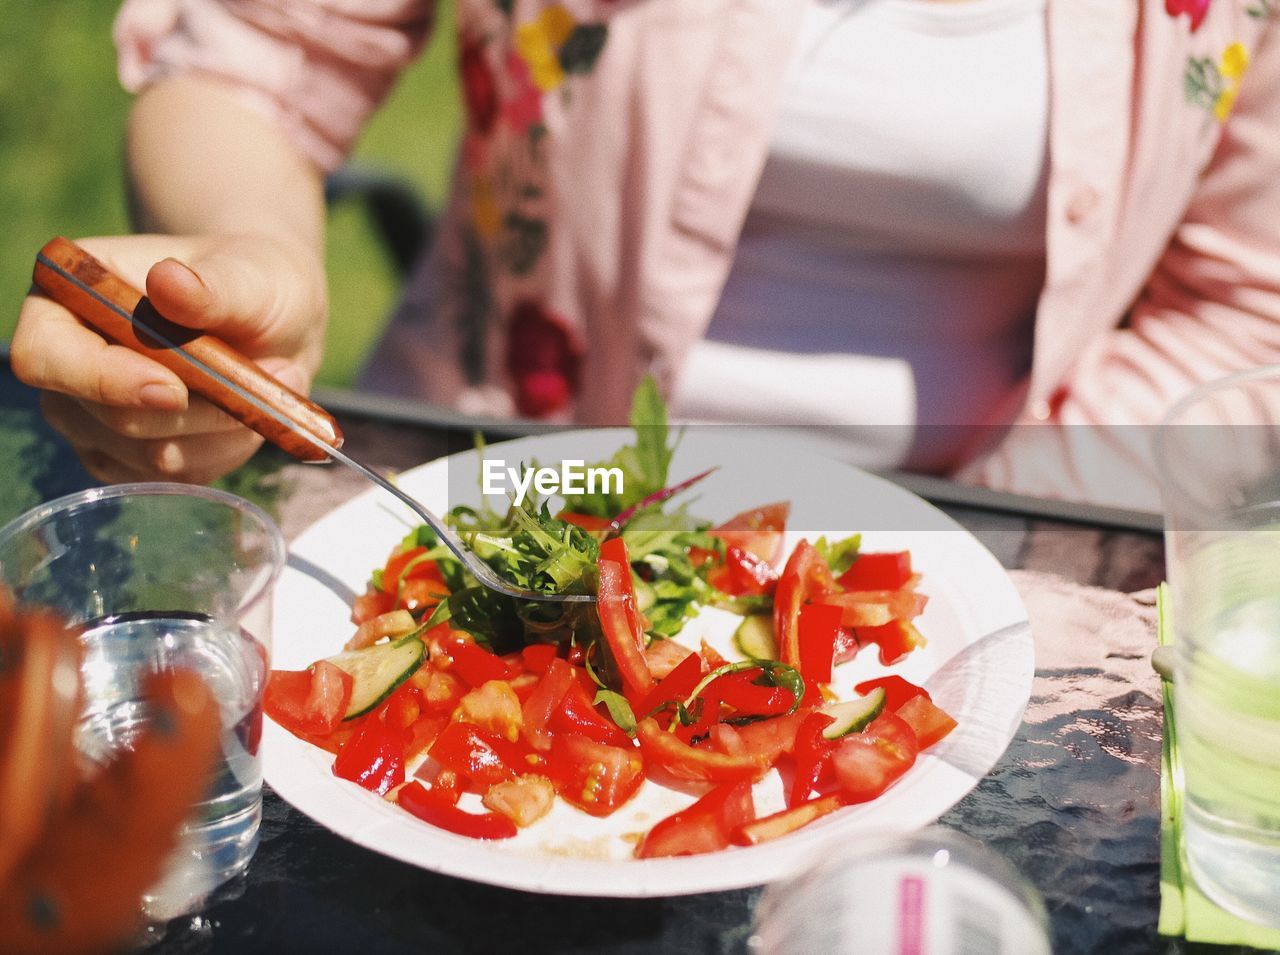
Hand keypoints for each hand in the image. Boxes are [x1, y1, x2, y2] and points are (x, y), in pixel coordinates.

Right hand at [12, 233, 326, 484]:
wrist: (274, 323)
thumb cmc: (251, 284)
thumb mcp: (247, 275)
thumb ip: (211, 286)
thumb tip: (168, 280)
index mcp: (65, 299)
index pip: (42, 355)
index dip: (103, 380)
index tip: (176, 388)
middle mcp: (66, 366)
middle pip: (108, 420)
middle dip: (198, 410)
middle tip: (275, 370)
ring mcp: (92, 420)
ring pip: (152, 458)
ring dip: (223, 430)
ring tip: (266, 385)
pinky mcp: (131, 460)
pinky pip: (179, 479)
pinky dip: (226, 452)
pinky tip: (250, 415)